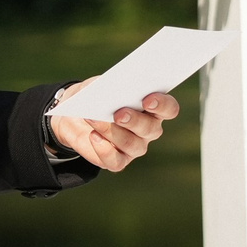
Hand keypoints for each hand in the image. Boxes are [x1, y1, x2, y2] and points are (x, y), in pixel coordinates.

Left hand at [48, 87, 177, 171]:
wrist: (77, 115)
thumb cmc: (97, 96)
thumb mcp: (102, 85)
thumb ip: (112, 86)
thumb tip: (113, 90)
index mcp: (154, 108)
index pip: (169, 108)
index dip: (162, 105)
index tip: (147, 99)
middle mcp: (149, 130)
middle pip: (150, 128)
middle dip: (134, 120)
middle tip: (119, 113)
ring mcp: (135, 147)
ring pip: (131, 144)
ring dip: (111, 131)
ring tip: (93, 118)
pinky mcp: (118, 161)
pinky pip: (115, 160)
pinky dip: (104, 149)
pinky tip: (94, 136)